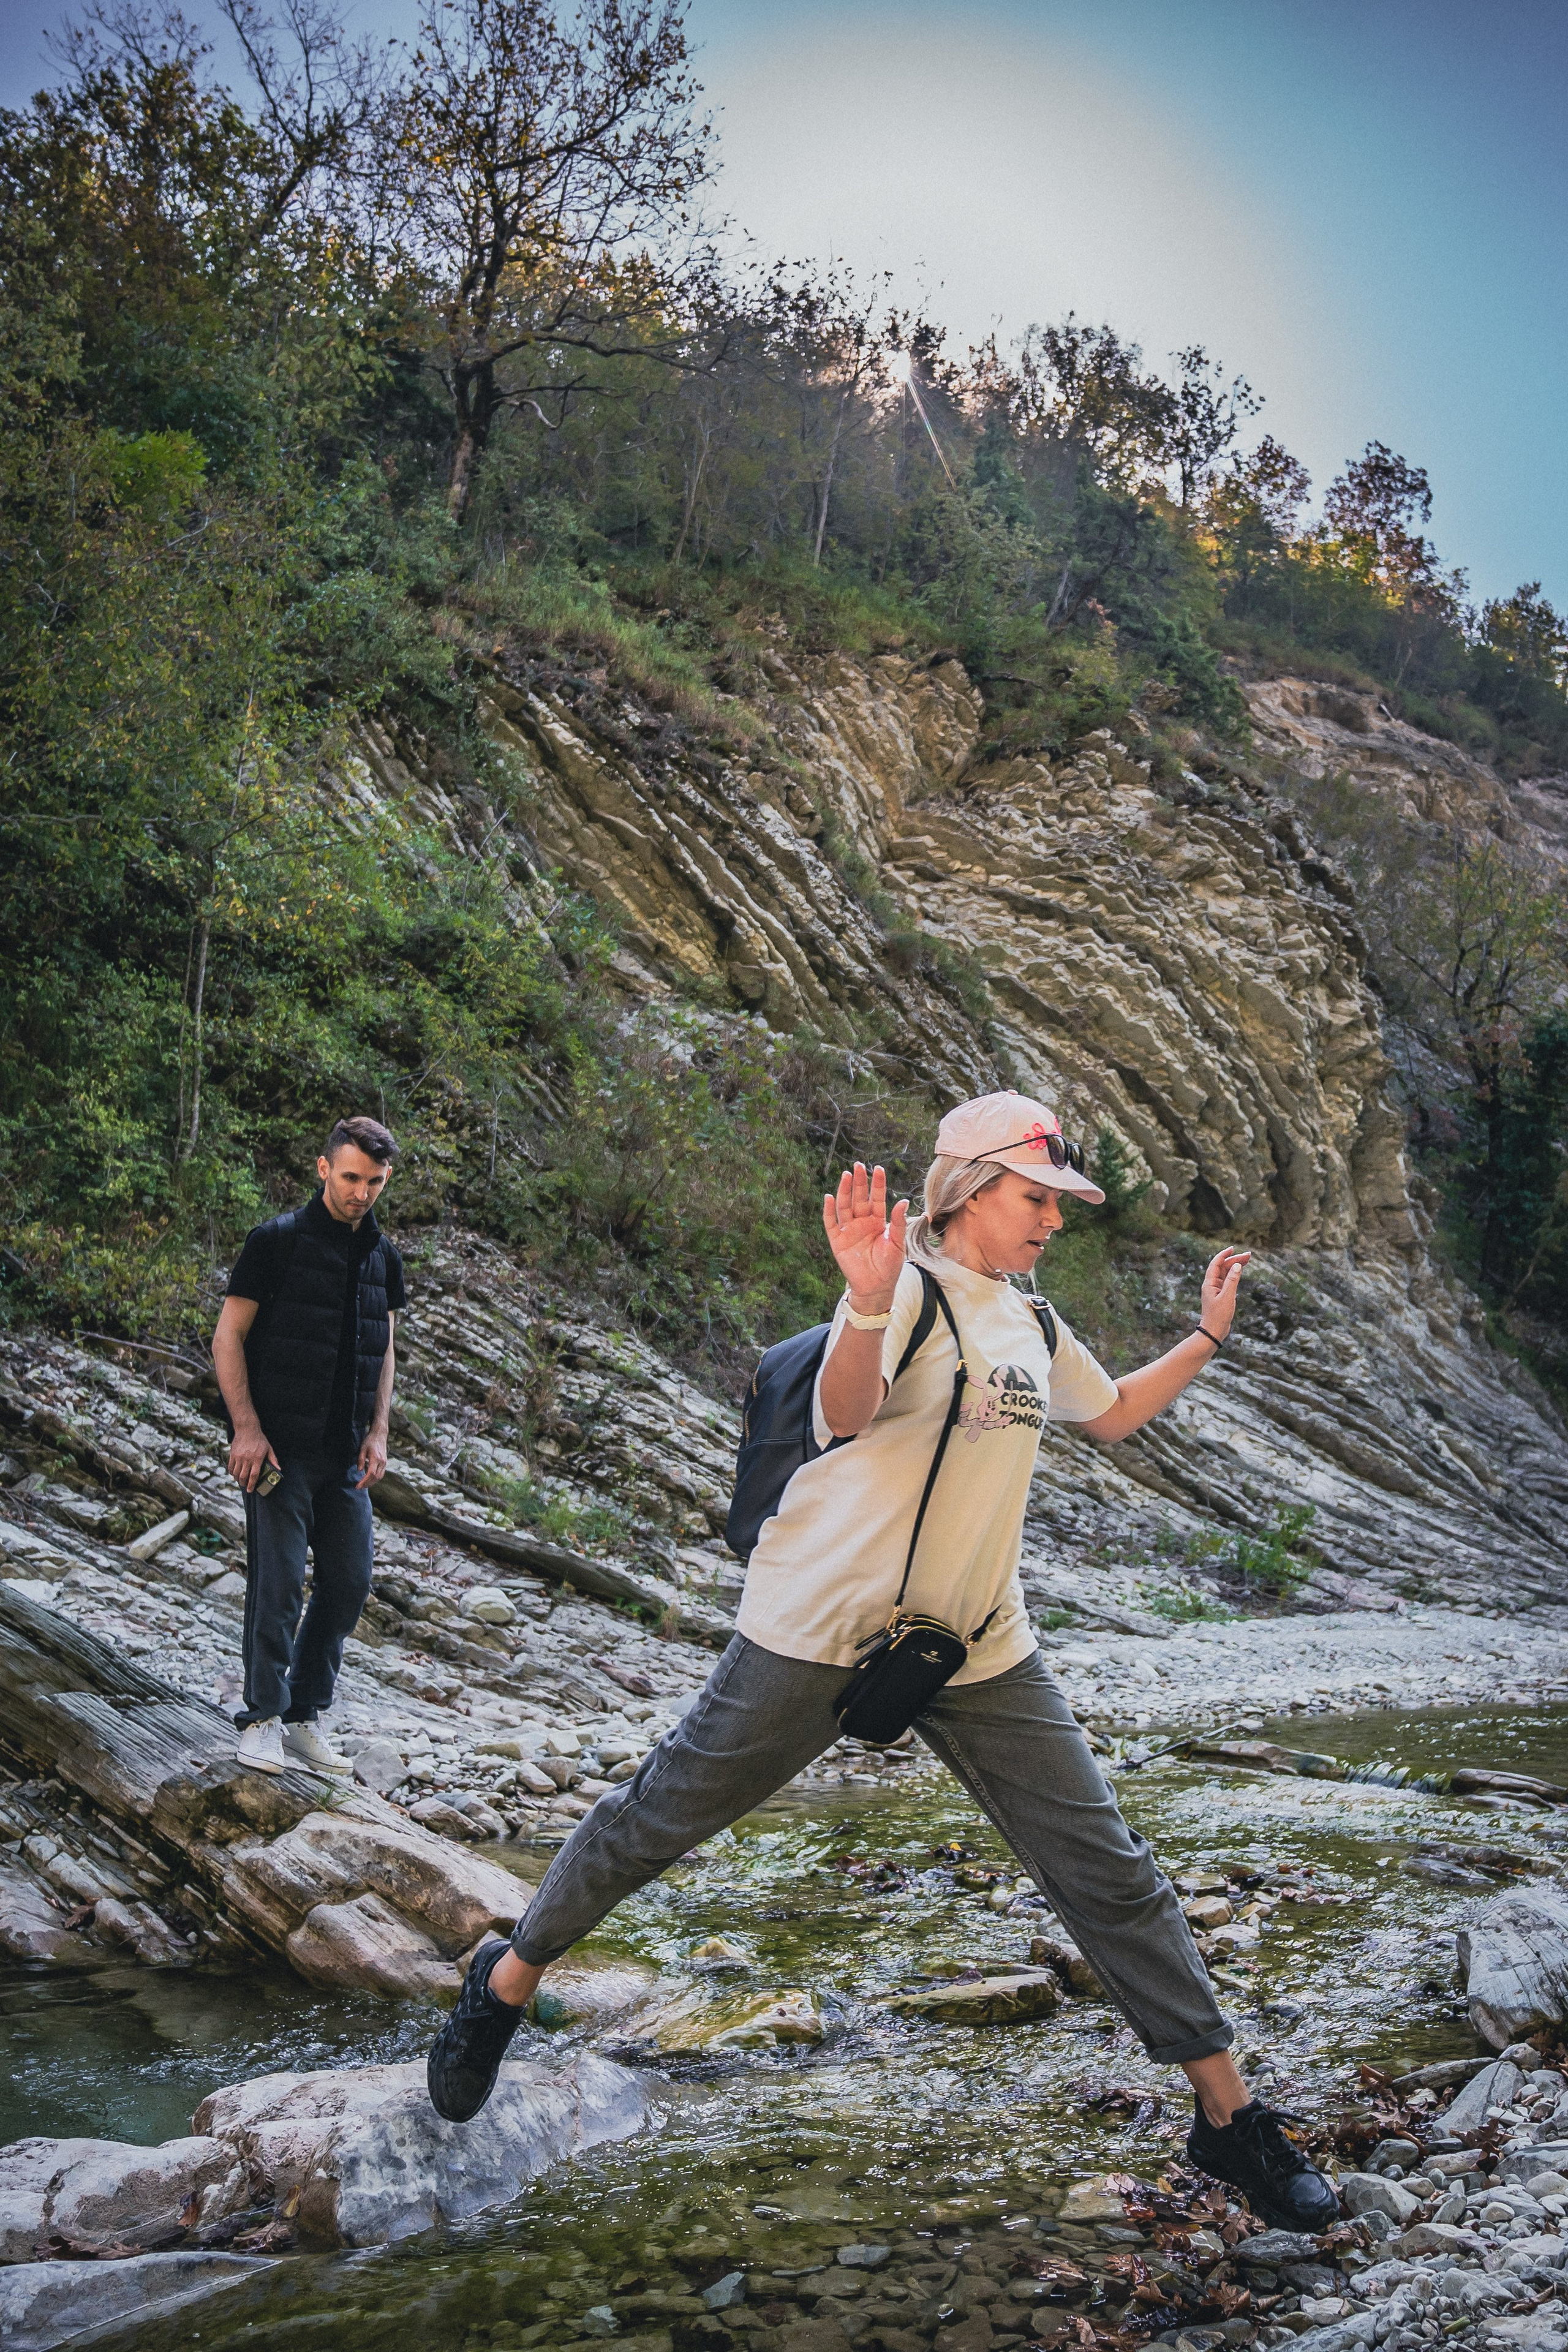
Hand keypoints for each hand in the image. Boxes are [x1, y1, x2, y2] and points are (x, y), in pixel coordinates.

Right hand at [228, 1423, 279, 1493]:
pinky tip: (235, 1474)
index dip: (252, 1485)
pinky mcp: (232, 1455)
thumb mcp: (268, 1448)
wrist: (247, 1429)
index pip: (254, 1475)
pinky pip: (230, 1468)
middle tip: (246, 1487)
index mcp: (257, 1458)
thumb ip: (273, 1459)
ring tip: (241, 1481)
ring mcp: (238, 1457)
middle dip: (244, 1484)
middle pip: (244, 1476)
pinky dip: (232, 1473)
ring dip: (238, 1480)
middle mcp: (247, 1459)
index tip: (250, 1490)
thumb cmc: (259, 1439)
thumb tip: (278, 1469)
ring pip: (236, 1474)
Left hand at [354, 1429, 387, 1489]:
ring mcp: (384, 1463)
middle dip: (367, 1484)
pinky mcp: (385, 1463)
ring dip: (372, 1482)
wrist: (380, 1435)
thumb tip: (359, 1471)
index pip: (371, 1474)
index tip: (358, 1486)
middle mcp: (382, 1462)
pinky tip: (369, 1479)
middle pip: (376, 1478)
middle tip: (359, 1487)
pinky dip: (375, 1479)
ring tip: (364, 1485)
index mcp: (376, 1458)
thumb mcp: (362, 1449)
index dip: (364, 1481)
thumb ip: (360, 1460)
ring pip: (379, 1477)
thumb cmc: (370, 1441)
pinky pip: (381, 1474)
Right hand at [823, 1163, 907, 1306]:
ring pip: (845, 1206)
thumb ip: (897, 1222)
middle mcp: (862, 1222)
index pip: (877, 1198)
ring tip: (846, 1175)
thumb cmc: (889, 1266)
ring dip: (845, 1191)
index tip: (878, 1169)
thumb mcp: (897, 1243)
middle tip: (859, 1165)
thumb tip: (903, 1201)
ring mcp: (849, 1230)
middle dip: (859, 1182)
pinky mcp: (838, 1241)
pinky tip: (829, 1197)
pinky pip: (831, 1223)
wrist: (877, 1287)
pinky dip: (829, 1210)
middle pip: (859, 1198)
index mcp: (877, 1221)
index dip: (877, 1184)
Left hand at [1199, 1246, 1250, 1340]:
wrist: (1213, 1332)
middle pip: (1223, 1267)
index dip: (1224, 1255)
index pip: (1216, 1264)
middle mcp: (1212, 1285)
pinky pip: (1228, 1281)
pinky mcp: (1221, 1296)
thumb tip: (1237, 1265)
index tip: (1233, 1248)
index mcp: (1209, 1283)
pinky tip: (1240, 1271)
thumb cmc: (1218, 1316)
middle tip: (1248, 1255)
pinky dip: (1234, 1275)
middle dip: (1234, 1260)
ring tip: (1247, 1260)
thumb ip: (1233, 1280)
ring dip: (1235, 1266)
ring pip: (1226, 1274)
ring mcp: (1216, 1290)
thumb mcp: (1227, 1297)